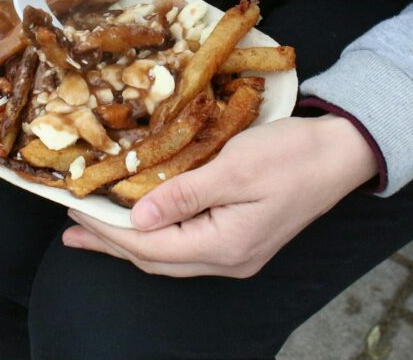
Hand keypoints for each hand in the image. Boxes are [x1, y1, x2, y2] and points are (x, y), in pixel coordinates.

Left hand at [62, 115, 377, 277]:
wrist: (342, 153)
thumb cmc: (292, 154)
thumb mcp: (235, 168)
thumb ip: (184, 195)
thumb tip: (137, 222)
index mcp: (225, 245)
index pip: (148, 245)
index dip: (107, 229)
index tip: (74, 208)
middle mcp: (229, 259)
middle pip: (154, 258)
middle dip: (109, 242)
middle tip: (70, 226)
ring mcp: (237, 253)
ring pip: (168, 254)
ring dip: (129, 240)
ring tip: (92, 228)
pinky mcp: (241, 238)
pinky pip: (185, 244)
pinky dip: (155, 233)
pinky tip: (140, 221)